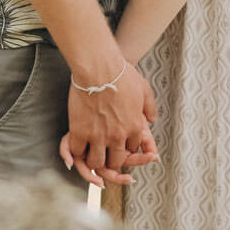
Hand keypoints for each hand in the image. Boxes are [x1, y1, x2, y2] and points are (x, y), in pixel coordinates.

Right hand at [59, 65, 158, 187]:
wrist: (99, 66)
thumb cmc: (121, 73)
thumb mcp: (144, 88)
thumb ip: (150, 106)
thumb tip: (152, 119)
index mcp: (134, 127)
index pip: (132, 148)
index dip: (125, 145)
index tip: (119, 140)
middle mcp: (118, 136)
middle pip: (115, 161)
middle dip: (111, 159)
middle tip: (105, 152)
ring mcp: (98, 136)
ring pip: (96, 162)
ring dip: (94, 159)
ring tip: (91, 151)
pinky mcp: (80, 131)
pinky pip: (77, 151)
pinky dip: (77, 150)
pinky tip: (78, 142)